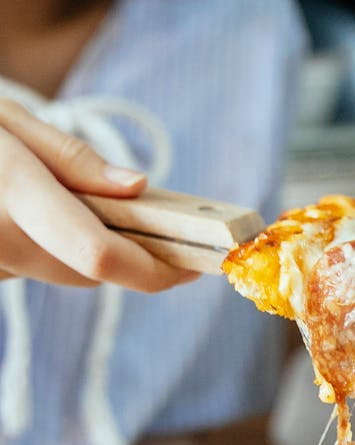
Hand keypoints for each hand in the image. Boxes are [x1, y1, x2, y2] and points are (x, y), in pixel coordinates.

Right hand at [0, 98, 198, 291]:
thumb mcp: (7, 120)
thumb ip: (71, 157)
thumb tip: (136, 185)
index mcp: (10, 192)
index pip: (100, 254)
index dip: (156, 269)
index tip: (194, 266)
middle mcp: (1, 241)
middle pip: (93, 272)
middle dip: (130, 254)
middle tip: (160, 229)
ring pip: (67, 273)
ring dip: (89, 250)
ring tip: (83, 205)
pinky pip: (38, 269)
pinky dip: (54, 249)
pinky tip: (45, 218)